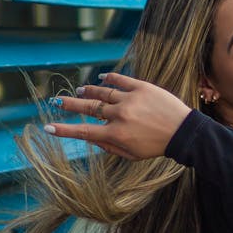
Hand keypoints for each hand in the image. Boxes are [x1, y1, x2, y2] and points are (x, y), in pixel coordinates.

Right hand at [44, 73, 190, 158]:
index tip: (48, 128)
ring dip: (88, 92)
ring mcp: (131, 100)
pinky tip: (100, 78)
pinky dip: (108, 79)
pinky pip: (121, 80)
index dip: (64, 131)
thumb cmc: (157, 147)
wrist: (183, 132)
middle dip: (70, 105)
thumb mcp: (131, 154)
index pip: (84, 132)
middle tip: (56, 101)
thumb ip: (109, 146)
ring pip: (103, 93)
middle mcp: (120, 116)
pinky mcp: (142, 87)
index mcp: (117, 134)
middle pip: (89, 109)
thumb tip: (91, 138)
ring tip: (79, 91)